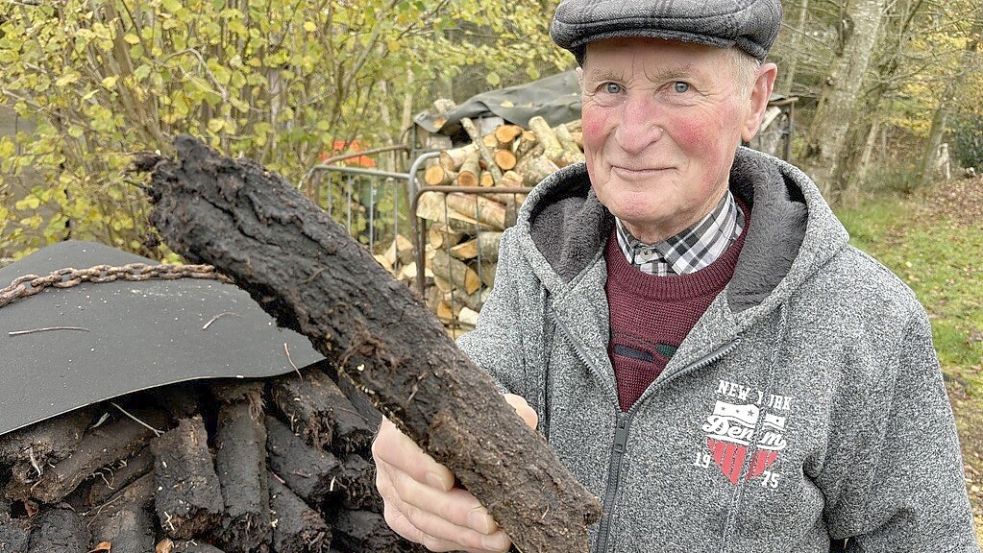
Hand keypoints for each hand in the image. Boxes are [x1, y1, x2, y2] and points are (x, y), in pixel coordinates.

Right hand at [372, 394, 537, 551]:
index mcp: (398, 427)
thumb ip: (500, 409)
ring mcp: (393, 491)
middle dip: (455, 511)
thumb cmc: (461, 417)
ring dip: (462, 533)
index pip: (396, 447)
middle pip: (413, 492)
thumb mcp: (480, 405)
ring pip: (421, 520)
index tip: (448, 480)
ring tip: (498, 538)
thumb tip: (524, 418)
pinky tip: (484, 543)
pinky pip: (426, 535)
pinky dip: (457, 541)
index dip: (419, 465)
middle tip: (489, 521)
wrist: (450, 430)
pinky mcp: (402, 516)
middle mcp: (391, 461)